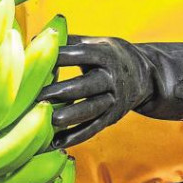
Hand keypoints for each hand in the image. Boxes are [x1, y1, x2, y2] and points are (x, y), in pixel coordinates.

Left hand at [37, 36, 182, 148]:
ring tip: (50, 121)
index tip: (38, 60)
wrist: (145, 75)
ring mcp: (114, 100)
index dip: (62, 57)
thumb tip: (36, 39)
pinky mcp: (112, 118)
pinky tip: (56, 143)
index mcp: (105, 54)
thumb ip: (69, 41)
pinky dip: (76, 136)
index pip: (82, 55)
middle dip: (63, 91)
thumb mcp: (96, 43)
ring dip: (71, 116)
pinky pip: (93, 128)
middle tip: (38, 97)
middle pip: (88, 85)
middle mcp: (111, 78)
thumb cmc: (109, 55)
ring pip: (92, 109)